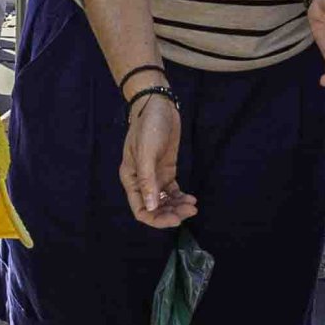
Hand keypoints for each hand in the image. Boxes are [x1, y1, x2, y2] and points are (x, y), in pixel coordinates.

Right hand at [119, 94, 197, 229]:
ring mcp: (155, 176)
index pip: (140, 209)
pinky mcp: (166, 170)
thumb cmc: (148, 126)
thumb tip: (151, 207)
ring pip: (165, 201)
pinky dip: (181, 197)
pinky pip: (173, 191)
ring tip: (193, 205)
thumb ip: (148, 180)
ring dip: (178, 207)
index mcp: (131, 178)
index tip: (175, 220)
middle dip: (171, 213)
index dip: (156, 219)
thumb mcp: (147, 152)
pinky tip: (191, 198)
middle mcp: (142, 181)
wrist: (158, 104)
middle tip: (190, 211)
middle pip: (155, 208)